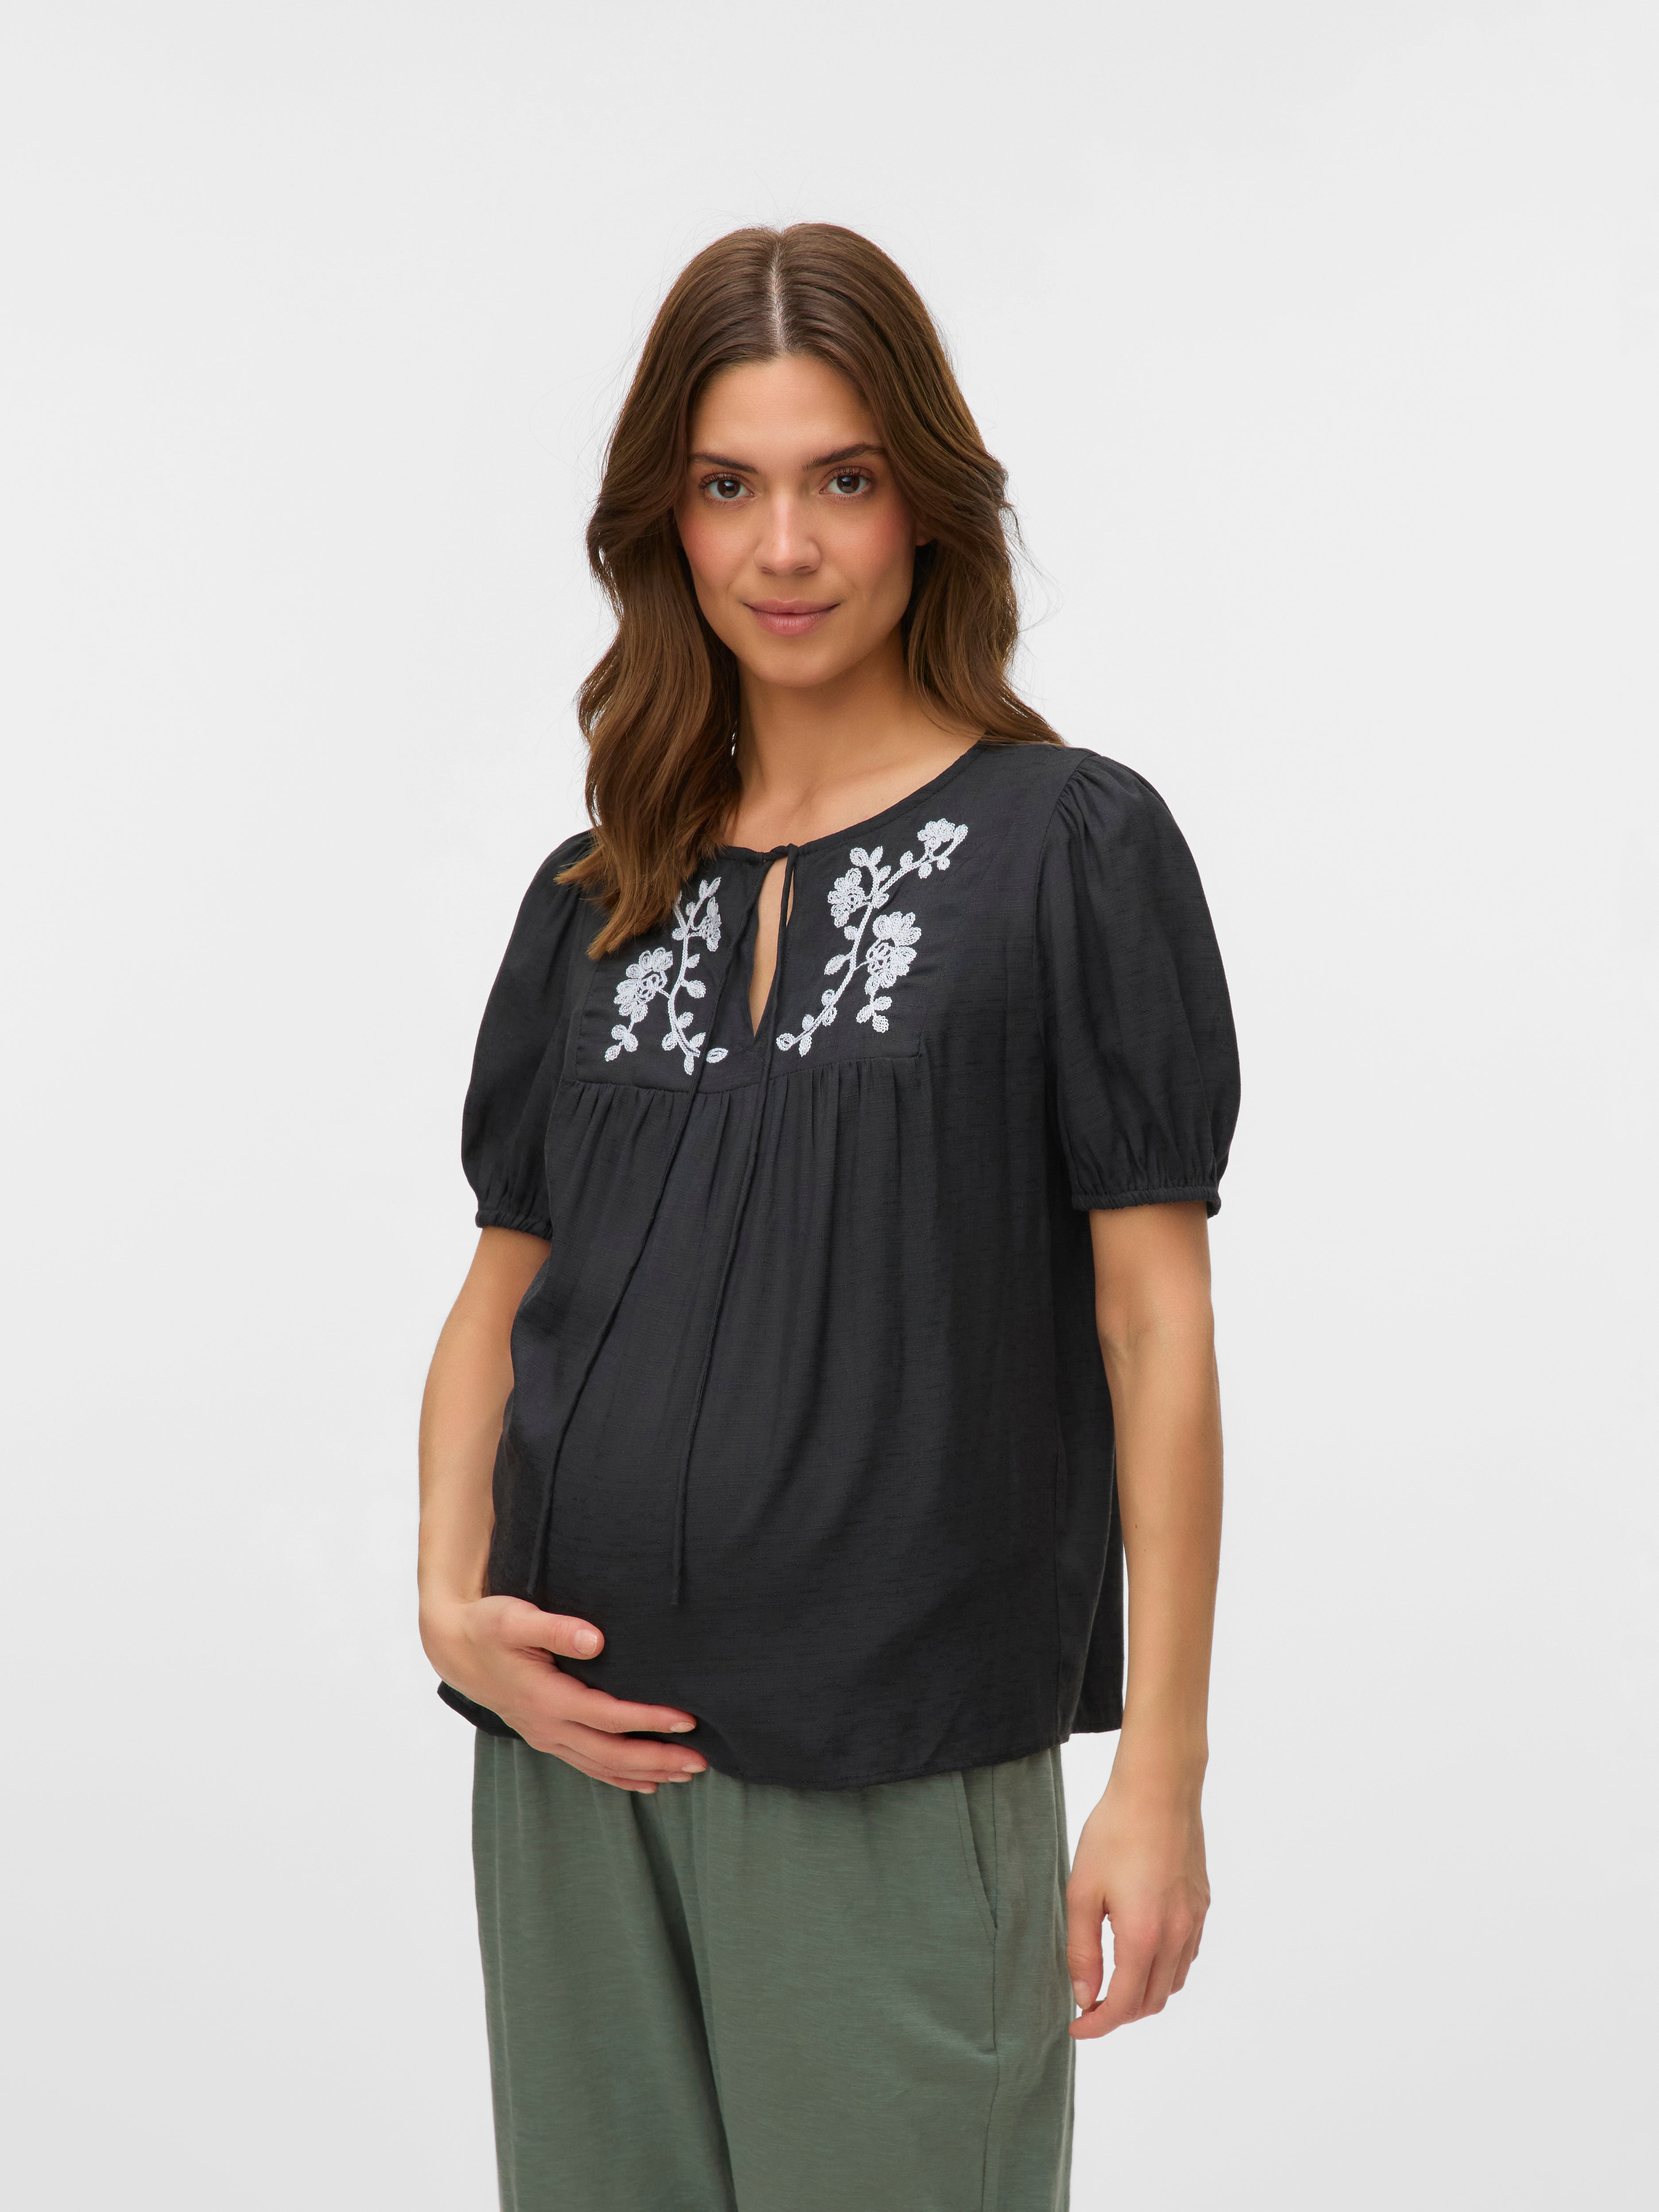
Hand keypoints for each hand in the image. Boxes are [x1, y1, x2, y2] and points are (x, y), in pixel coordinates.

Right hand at [420, 1595, 706, 1792]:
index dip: (648, 1720)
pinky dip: (619, 1778)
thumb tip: (596, 1640)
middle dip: (658, 1759)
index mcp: (546, 1699)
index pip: (608, 1717)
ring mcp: (547, 1737)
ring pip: (602, 1767)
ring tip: (686, 1775)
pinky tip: (646, 1784)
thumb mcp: (515, 1618)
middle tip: (700, 1762)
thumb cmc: (488, 1626)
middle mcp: (548, 1727)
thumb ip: (556, 1629)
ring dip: (645, 1773)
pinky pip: (588, 1766)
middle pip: (611, 1754)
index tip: (686, 1718)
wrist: (455, 1648)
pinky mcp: (547, 1738)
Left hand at [1064, 1755, 1208, 2039]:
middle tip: (1089, 2005)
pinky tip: (1143, 1954)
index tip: (1077, 2027)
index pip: (1124, 2005)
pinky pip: (1187, 1956)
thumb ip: (1082, 1949)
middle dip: (1119, 2014)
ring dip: (1144, 1995)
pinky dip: (1165, 1970)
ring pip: (1172, 1983)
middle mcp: (1176, 1936)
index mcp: (1143, 1936)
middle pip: (1151, 2002)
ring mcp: (1194, 1921)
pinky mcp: (1202, 1905)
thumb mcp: (1082, 1891)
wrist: (1159, 1789)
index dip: (1098, 2024)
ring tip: (1113, 1983)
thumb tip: (1084, 1994)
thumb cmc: (1115, 1833)